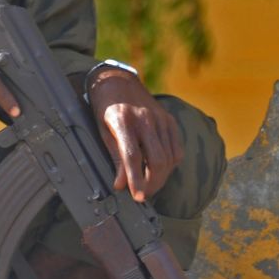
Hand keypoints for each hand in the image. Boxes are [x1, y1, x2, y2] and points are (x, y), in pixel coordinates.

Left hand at [87, 72, 181, 202]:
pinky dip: (170, 164)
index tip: (138, 197)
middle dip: (152, 183)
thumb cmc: (105, 108)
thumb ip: (114, 156)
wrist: (118, 81)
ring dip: (161, 177)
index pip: (132, 156)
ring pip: (169, 157)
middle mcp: (145, 118)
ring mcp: (160, 118)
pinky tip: (160, 169)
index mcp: (123, 120)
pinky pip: (177, 149)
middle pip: (156, 160)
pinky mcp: (170, 120)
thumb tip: (121, 185)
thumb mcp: (102, 130)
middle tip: (143, 195)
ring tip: (149, 185)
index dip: (136, 179)